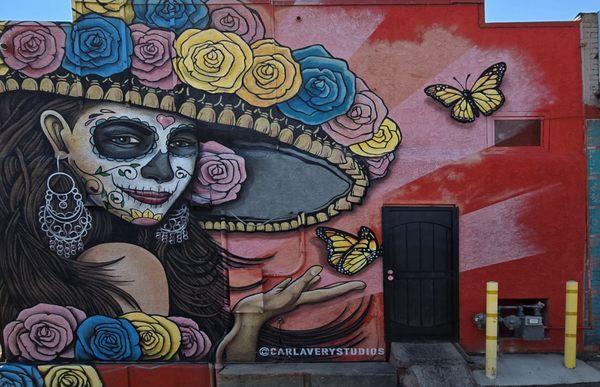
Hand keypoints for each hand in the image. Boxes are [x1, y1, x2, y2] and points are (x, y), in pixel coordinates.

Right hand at [216, 265, 365, 365]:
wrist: (249, 316)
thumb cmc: (269, 307)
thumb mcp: (288, 293)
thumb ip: (303, 282)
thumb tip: (318, 272)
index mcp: (304, 298)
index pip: (330, 292)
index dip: (346, 288)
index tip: (362, 284)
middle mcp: (299, 298)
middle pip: (322, 291)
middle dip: (337, 287)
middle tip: (351, 283)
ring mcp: (288, 297)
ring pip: (305, 287)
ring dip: (315, 282)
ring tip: (324, 277)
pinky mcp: (277, 295)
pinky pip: (288, 287)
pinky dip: (294, 282)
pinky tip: (293, 278)